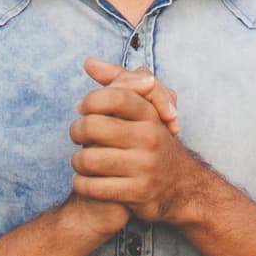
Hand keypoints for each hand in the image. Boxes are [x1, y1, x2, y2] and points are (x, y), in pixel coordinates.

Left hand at [60, 58, 176, 237]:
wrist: (178, 185)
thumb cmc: (150, 139)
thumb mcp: (143, 107)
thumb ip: (117, 81)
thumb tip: (89, 62)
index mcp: (151, 115)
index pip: (115, 95)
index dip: (91, 100)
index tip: (82, 109)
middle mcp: (151, 138)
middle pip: (93, 126)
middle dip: (76, 131)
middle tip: (77, 136)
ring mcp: (145, 167)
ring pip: (88, 159)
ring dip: (77, 160)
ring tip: (80, 160)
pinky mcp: (137, 193)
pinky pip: (92, 187)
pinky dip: (81, 184)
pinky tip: (85, 180)